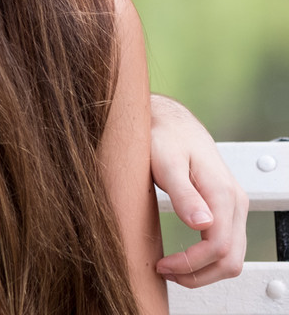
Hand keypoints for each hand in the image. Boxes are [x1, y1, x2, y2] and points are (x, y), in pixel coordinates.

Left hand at [149, 94, 247, 286]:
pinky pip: (226, 245)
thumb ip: (183, 193)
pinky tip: (183, 258)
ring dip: (204, 271)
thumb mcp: (165, 162)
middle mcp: (235, 203)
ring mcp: (233, 207)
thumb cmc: (164, 138)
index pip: (218, 246)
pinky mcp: (225, 209)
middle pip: (231, 259)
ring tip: (170, 269)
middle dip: (198, 275)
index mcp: (222, 193)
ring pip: (232, 256)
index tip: (161, 265)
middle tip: (164, 272)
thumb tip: (202, 225)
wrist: (171, 122)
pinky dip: (207, 260)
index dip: (190, 264)